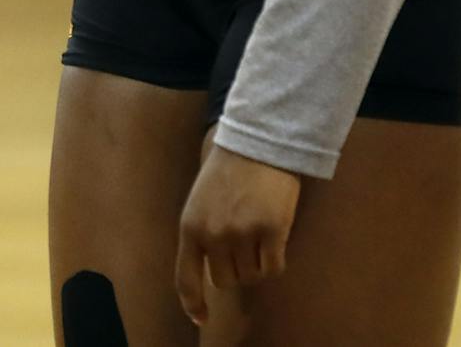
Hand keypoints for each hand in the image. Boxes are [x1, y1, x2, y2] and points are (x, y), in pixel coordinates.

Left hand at [175, 144, 300, 325]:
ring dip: (256, 262)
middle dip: (235, 270)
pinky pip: (274, 268)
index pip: (185, 276)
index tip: (200, 318)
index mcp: (190, 226)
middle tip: (243, 244)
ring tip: (257, 231)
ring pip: (251, 276)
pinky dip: (275, 260)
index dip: (193, 302)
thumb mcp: (200, 202)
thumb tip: (213, 272)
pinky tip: (274, 237)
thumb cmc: (227, 172)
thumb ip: (202, 234)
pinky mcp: (272, 232)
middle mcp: (213, 234)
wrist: (257, 142)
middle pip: (225, 281)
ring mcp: (242, 234)